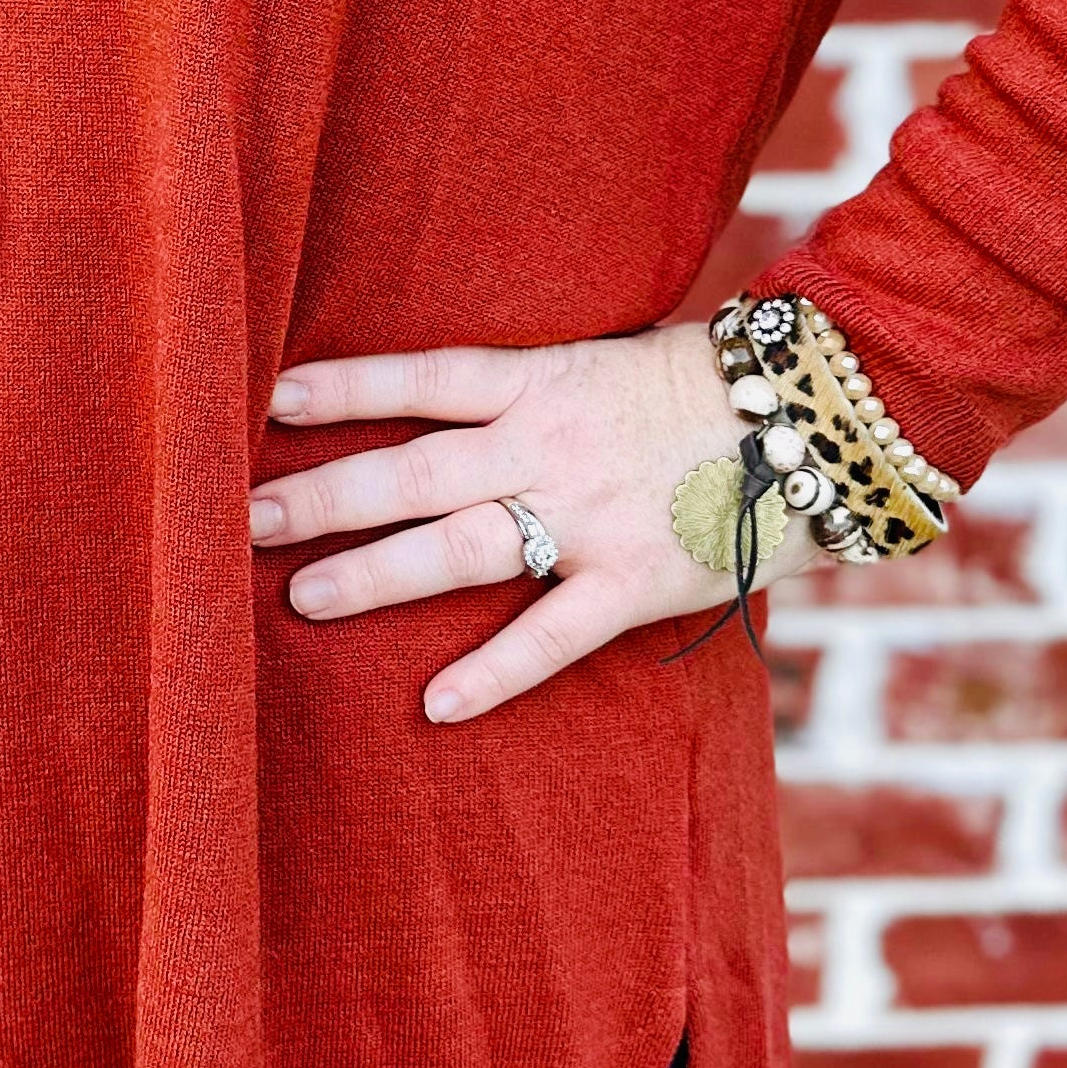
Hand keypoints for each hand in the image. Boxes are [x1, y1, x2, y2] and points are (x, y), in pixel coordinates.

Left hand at [249, 326, 813, 723]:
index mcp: (544, 383)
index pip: (426, 379)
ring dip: (378, 573)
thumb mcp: (610, 362)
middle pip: (415, 470)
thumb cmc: (707, 390)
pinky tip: (435, 705)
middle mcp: (551, 446)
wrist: (822, 422)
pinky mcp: (635, 581)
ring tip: (303, 597)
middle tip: (244, 517)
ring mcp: (591, 515)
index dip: (350, 388)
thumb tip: (452, 402)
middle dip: (326, 494)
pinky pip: (553, 635)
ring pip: (463, 545)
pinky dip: (495, 672)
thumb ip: (532, 390)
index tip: (271, 398)